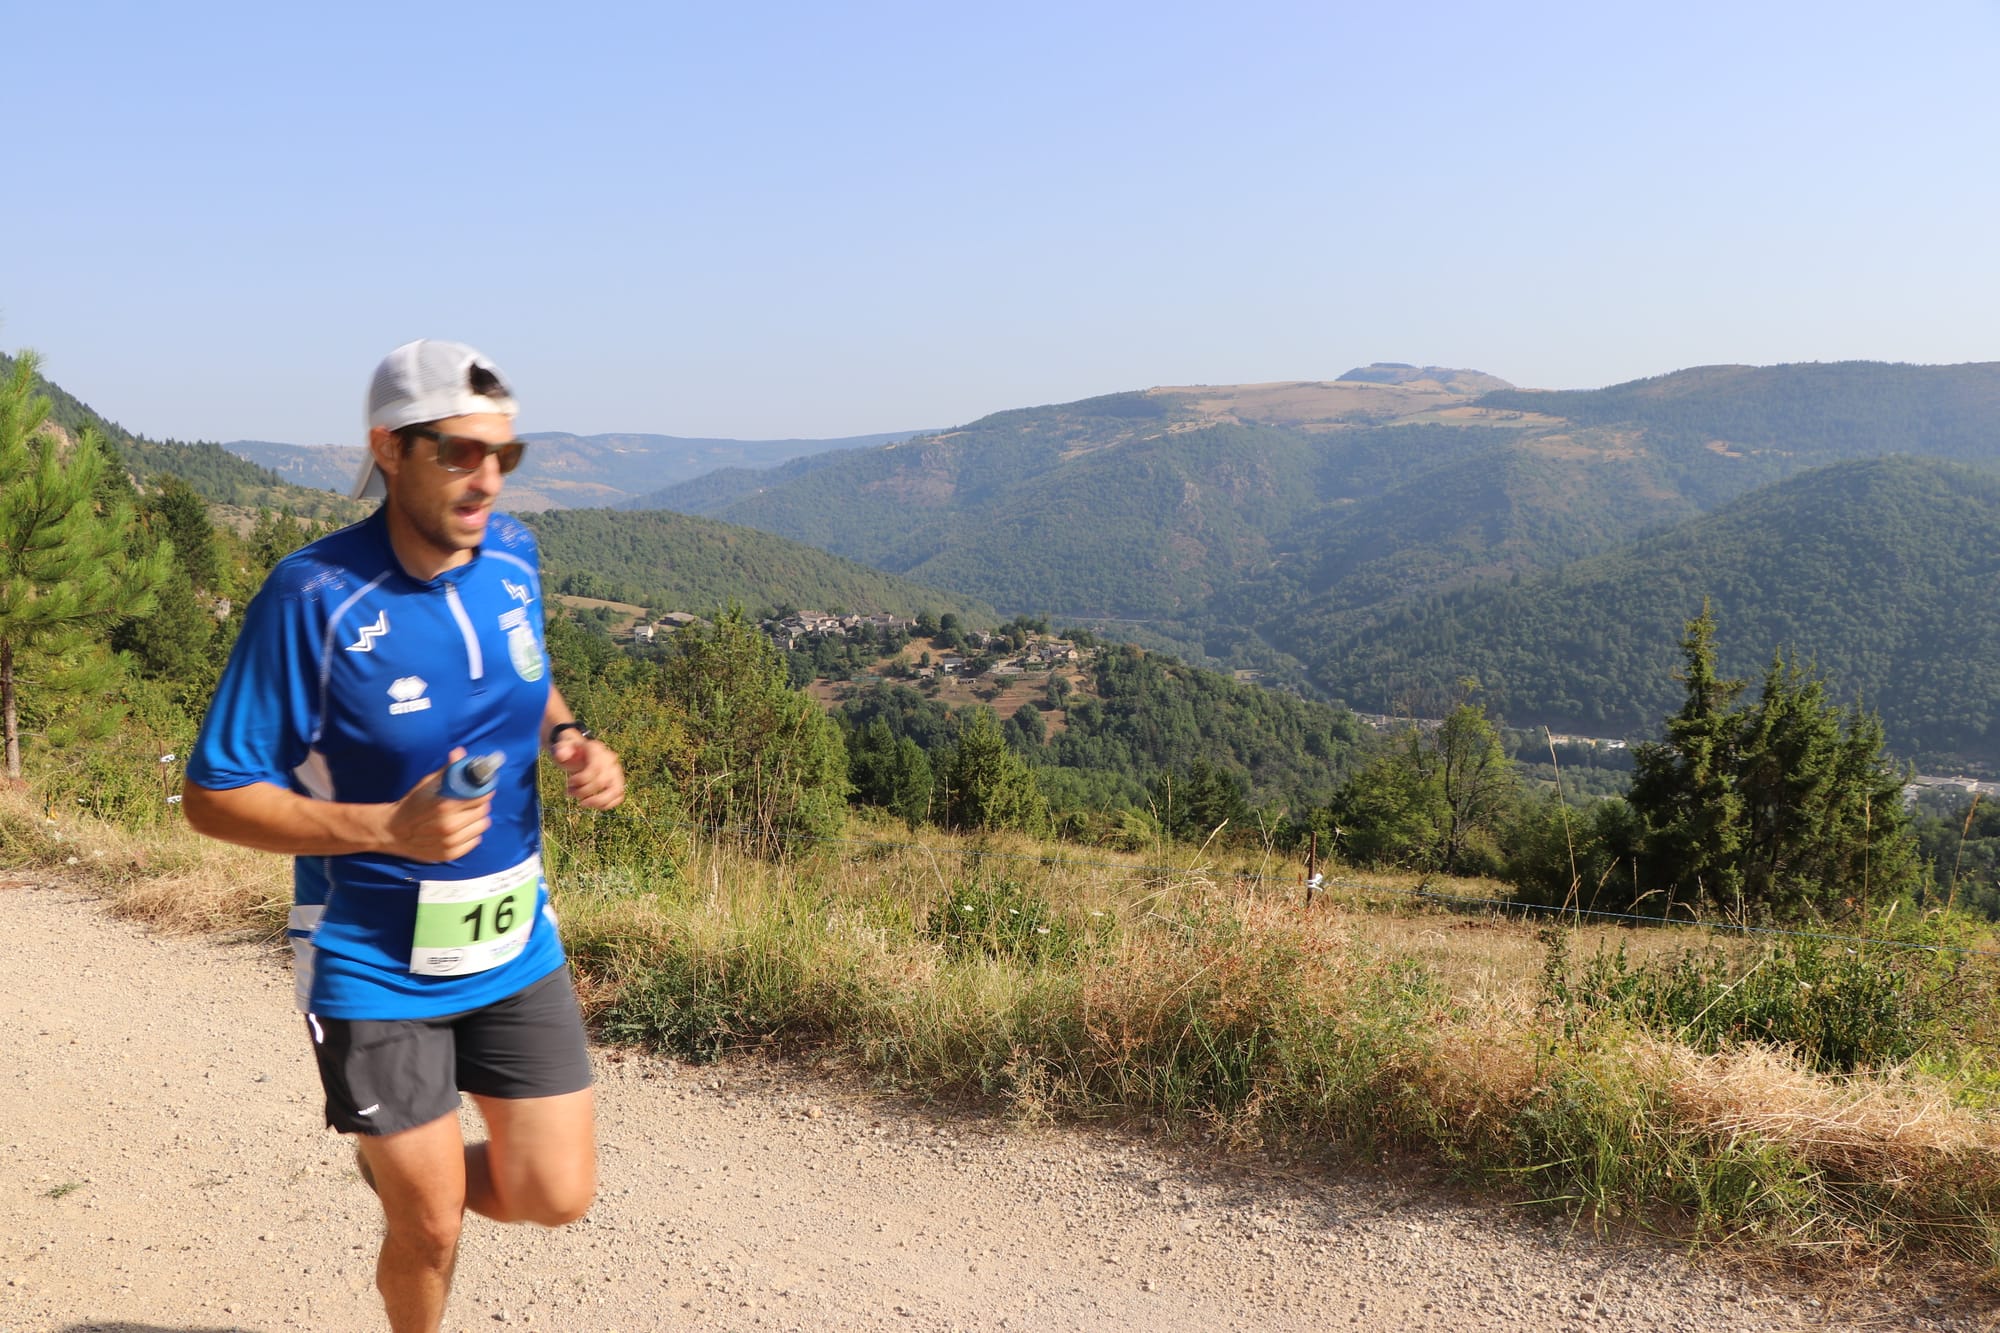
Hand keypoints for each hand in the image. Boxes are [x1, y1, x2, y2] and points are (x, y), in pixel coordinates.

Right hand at [382, 747, 492, 861]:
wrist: (392, 831)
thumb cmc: (411, 804)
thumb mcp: (427, 784)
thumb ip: (447, 771)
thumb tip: (460, 753)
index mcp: (445, 805)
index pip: (481, 795)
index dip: (483, 790)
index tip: (482, 787)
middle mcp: (450, 825)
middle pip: (483, 811)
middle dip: (479, 803)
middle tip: (471, 801)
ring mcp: (450, 842)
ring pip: (482, 826)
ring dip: (477, 819)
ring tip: (465, 815)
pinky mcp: (450, 854)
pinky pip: (475, 841)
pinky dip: (471, 834)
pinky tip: (460, 829)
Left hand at [551, 733, 624, 810]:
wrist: (578, 754)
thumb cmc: (570, 752)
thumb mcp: (562, 747)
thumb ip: (560, 749)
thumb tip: (561, 755)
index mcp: (597, 749)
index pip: (596, 767)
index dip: (581, 780)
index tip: (569, 783)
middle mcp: (610, 759)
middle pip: (603, 781)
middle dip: (583, 792)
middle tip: (569, 792)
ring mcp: (616, 771)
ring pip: (615, 790)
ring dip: (597, 801)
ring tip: (582, 803)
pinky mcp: (618, 782)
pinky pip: (619, 796)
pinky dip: (607, 804)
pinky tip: (592, 804)